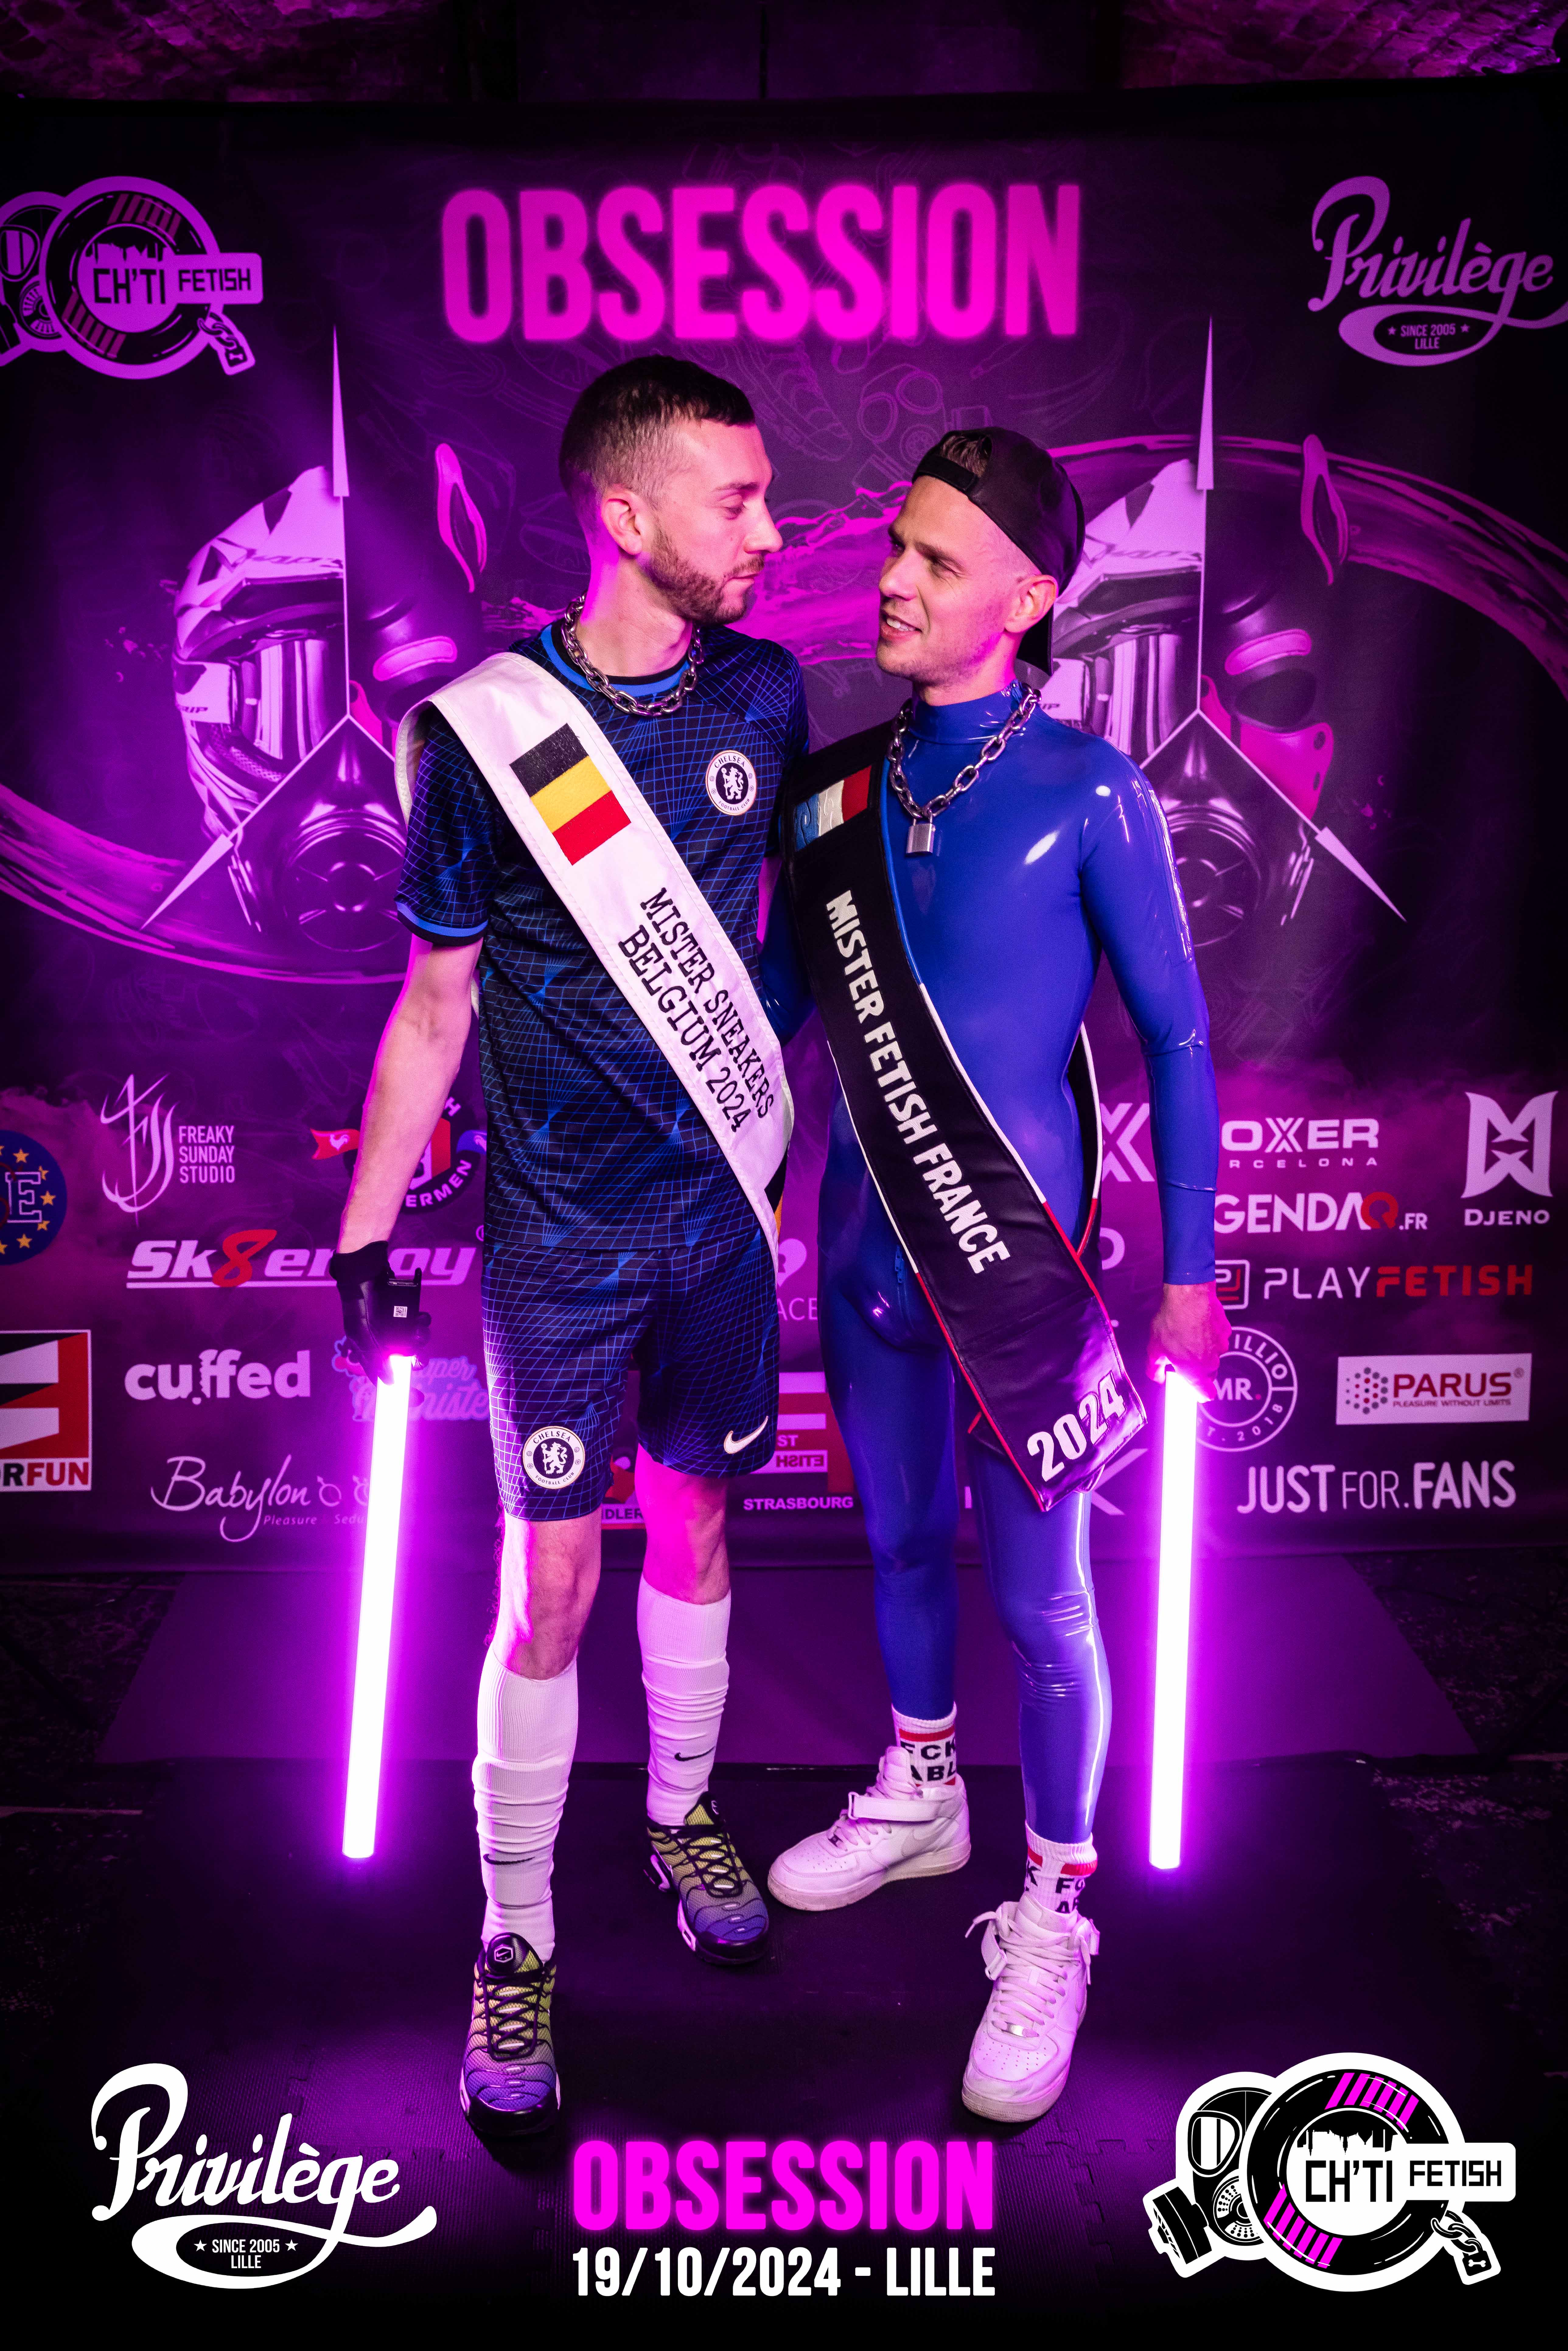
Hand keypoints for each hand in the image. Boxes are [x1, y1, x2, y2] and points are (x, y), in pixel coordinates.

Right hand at [329, 1239, 430, 1384]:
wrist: (365, 1274)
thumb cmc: (357, 1305)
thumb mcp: (360, 1334)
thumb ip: (374, 1357)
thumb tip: (390, 1381)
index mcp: (372, 1353)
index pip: (387, 1379)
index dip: (404, 1391)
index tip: (419, 1399)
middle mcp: (387, 1344)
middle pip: (409, 1363)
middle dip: (417, 1361)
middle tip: (418, 1357)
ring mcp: (399, 1329)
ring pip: (419, 1344)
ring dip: (421, 1339)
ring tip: (416, 1330)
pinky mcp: (408, 1315)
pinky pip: (423, 1324)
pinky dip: (423, 1322)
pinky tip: (419, 1316)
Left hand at [1146, 1280, 1229, 1401]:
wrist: (1189, 1296)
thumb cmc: (1172, 1323)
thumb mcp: (1154, 1349)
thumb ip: (1155, 1369)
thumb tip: (1158, 1377)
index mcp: (1195, 1372)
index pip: (1206, 1395)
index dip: (1198, 1393)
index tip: (1189, 1387)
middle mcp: (1211, 1362)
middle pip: (1208, 1374)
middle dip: (1196, 1368)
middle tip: (1181, 1356)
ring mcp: (1221, 1346)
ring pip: (1213, 1355)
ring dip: (1202, 1350)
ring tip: (1186, 1335)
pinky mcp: (1226, 1331)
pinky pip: (1217, 1339)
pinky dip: (1209, 1336)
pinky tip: (1196, 1325)